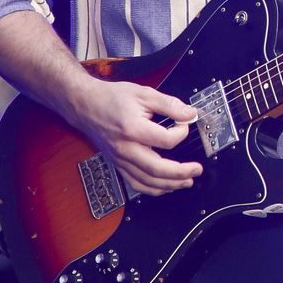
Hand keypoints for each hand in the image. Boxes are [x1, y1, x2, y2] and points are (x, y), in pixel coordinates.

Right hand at [64, 78, 202, 194]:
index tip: (185, 124)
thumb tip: (190, 114)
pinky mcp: (117, 164)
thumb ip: (170, 104)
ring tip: (187, 182)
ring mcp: (119, 159)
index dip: (182, 133)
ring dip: (169, 185)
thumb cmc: (112, 98)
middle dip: (180, 173)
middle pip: (156, 169)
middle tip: (197, 170)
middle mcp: (125, 149)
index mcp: (132, 129)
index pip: (166, 141)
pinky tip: (166, 186)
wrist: (86, 105)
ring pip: (146, 181)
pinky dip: (152, 188)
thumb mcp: (144, 93)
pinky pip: (135, 183)